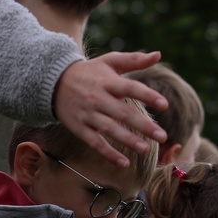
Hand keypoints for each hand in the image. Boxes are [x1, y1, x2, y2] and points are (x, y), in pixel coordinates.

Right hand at [54, 52, 167, 167]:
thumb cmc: (90, 72)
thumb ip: (134, 60)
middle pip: (123, 113)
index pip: (131, 88)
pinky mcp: (79, 127)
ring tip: (146, 149)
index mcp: (108, 82)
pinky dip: (108, 153)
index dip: (148, 96)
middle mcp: (98, 98)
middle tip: (162, 136)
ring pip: (109, 129)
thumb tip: (158, 54)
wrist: (52, 82)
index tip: (165, 104)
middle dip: (144, 125)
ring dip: (128, 140)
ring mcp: (87, 114)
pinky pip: (94, 142)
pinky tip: (124, 163)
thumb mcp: (110, 61)